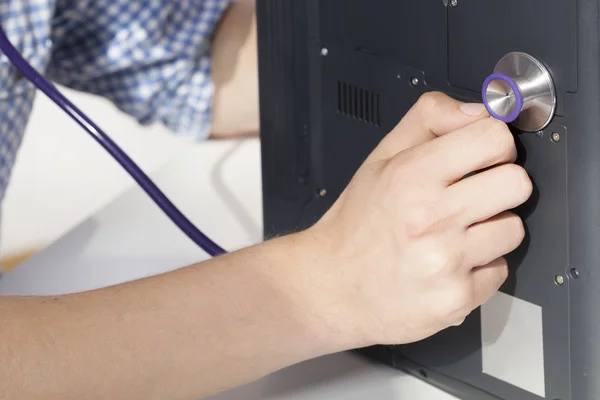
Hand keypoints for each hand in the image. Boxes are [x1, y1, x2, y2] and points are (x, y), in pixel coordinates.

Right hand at [307, 92, 531, 346]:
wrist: (331, 287)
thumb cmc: (355, 225)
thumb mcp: (380, 158)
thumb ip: (429, 119)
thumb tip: (478, 111)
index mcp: (411, 176)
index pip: (494, 138)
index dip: (493, 145)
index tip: (483, 156)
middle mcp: (430, 218)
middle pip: (518, 183)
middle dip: (500, 186)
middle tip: (472, 196)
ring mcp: (446, 261)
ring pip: (514, 229)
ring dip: (490, 230)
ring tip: (454, 234)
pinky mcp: (457, 298)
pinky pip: (500, 271)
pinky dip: (480, 268)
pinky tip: (449, 264)